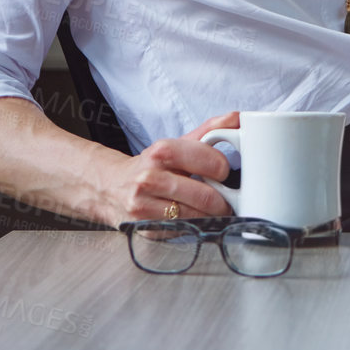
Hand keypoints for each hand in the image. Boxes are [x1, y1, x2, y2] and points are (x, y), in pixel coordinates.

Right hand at [96, 111, 240, 225]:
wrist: (111, 186)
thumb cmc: (152, 165)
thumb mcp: (178, 144)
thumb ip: (209, 130)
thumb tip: (238, 118)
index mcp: (162, 152)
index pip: (210, 162)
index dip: (223, 169)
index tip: (223, 173)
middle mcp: (149, 178)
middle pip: (205, 196)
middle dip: (223, 200)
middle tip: (226, 199)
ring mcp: (144, 206)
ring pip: (196, 217)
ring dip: (211, 216)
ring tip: (212, 209)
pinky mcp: (145, 228)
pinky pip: (182, 231)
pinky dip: (193, 226)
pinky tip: (192, 217)